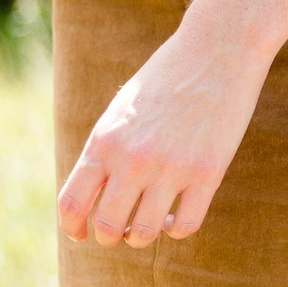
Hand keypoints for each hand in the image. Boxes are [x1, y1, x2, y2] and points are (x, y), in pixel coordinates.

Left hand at [56, 9, 273, 248]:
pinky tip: (177, 216)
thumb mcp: (122, 111)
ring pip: (145, 233)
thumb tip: (96, 196)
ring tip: (150, 224)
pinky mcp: (207, 173)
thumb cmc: (166, 78)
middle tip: (122, 230)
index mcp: (104, 141)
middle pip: (107, 226)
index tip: (82, 234)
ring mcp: (171, 167)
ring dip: (143, 237)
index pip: (71, 203)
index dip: (73, 228)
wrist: (216, 50)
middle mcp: (133, 158)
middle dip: (111, 236)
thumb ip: (106, 151)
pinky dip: (177, 229)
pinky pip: (185, 226)